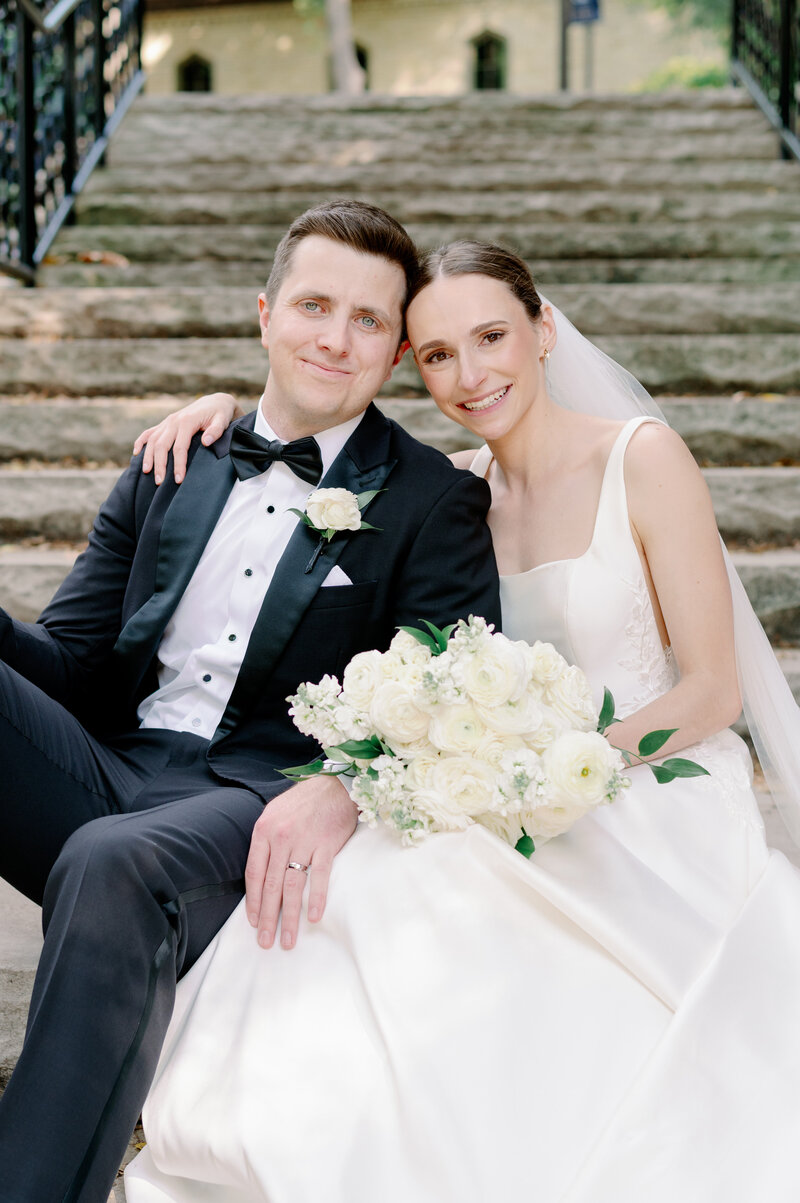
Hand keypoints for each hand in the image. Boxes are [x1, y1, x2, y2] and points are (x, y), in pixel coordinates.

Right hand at [133, 393, 238, 484]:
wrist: (214, 402)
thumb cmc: (220, 414)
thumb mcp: (222, 420)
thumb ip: (216, 431)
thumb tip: (206, 442)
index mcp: (187, 421)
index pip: (180, 447)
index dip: (178, 464)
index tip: (179, 480)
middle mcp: (174, 421)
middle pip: (161, 445)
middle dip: (159, 465)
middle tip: (159, 482)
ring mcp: (167, 422)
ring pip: (152, 440)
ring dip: (148, 456)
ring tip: (146, 472)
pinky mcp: (165, 424)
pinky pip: (149, 433)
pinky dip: (140, 442)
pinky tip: (136, 453)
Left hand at [245, 775, 357, 949]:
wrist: (335, 785)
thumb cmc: (304, 801)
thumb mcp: (274, 813)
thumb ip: (265, 841)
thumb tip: (260, 874)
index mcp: (264, 830)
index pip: (254, 873)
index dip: (253, 900)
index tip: (253, 922)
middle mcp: (281, 837)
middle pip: (271, 885)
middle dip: (268, 917)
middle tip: (266, 942)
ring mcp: (304, 841)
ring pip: (292, 886)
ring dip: (290, 917)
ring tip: (287, 939)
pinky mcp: (327, 844)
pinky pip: (320, 876)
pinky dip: (316, 898)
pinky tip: (313, 917)